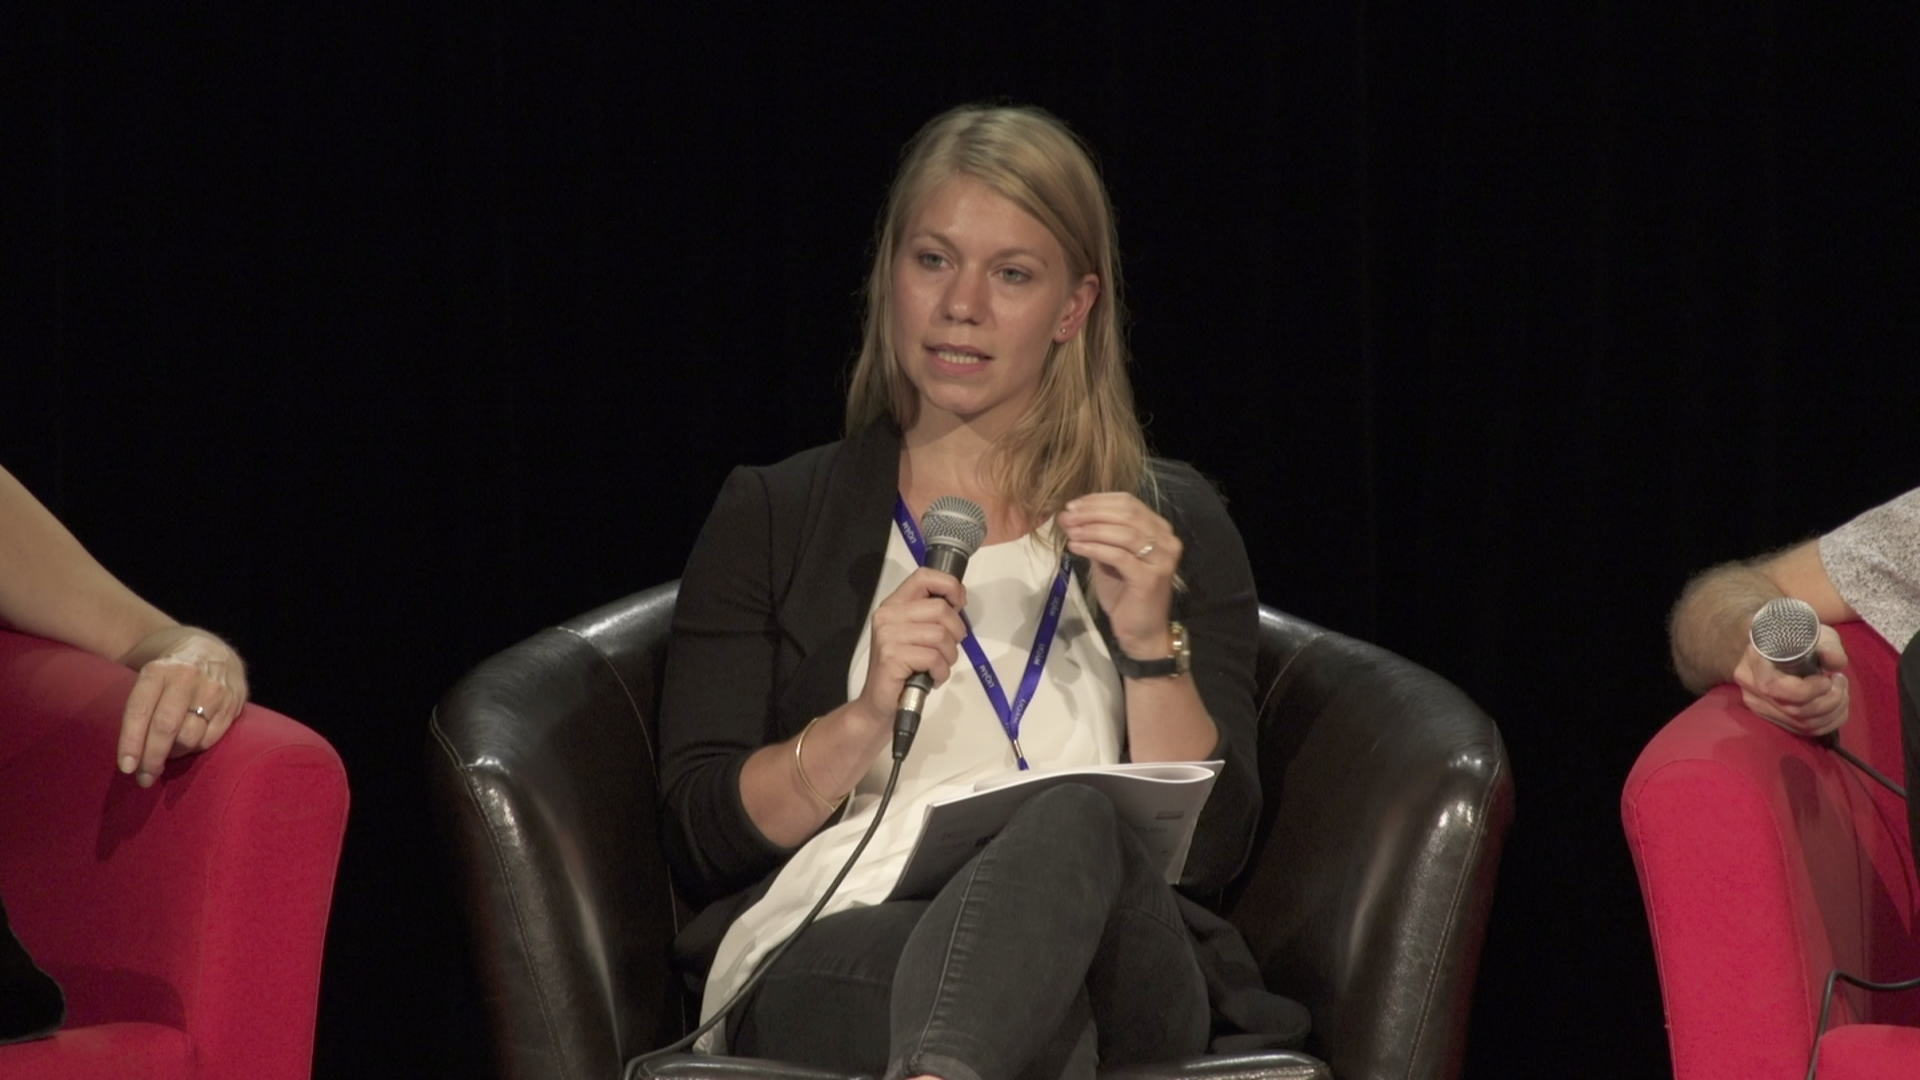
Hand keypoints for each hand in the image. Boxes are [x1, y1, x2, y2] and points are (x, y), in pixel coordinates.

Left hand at [117, 626, 248, 786]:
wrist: (211, 652)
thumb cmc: (170, 676)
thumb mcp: (149, 680)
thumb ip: (141, 710)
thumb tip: (132, 758)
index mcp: (158, 670)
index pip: (140, 710)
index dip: (131, 741)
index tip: (126, 767)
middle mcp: (186, 677)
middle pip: (166, 727)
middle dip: (152, 758)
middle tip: (144, 777)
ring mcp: (213, 690)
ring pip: (189, 737)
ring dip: (174, 754)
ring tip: (166, 754)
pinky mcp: (232, 703)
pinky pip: (210, 739)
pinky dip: (195, 748)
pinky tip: (187, 745)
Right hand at [854, 567, 967, 727]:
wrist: (878, 704)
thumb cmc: (903, 670)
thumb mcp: (918, 635)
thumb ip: (933, 615)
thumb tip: (958, 599)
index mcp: (894, 605)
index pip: (924, 577)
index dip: (949, 585)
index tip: (959, 601)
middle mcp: (887, 616)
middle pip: (940, 608)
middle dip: (955, 632)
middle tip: (948, 649)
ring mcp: (887, 636)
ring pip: (940, 635)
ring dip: (949, 656)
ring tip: (938, 666)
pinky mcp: (892, 657)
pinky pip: (934, 657)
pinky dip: (941, 671)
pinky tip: (931, 677)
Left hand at [1058, 493, 1178, 657]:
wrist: (1142, 633)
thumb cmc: (1125, 596)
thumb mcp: (1109, 559)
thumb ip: (1096, 536)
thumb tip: (1069, 516)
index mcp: (1159, 530)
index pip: (1128, 502)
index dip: (1098, 500)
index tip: (1072, 506)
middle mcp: (1167, 540)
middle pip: (1126, 513)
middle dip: (1092, 512)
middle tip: (1066, 516)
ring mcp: (1161, 559)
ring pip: (1123, 533)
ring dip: (1090, 529)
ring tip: (1068, 532)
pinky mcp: (1150, 577)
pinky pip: (1118, 555)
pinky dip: (1094, 548)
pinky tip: (1075, 548)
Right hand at [1731, 623, 1849, 737]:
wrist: (1776, 646)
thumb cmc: (1793, 637)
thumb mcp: (1812, 634)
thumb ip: (1826, 646)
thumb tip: (1836, 662)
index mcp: (1752, 665)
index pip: (1774, 688)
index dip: (1807, 690)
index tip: (1828, 679)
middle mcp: (1751, 691)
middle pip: (1794, 710)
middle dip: (1828, 701)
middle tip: (1841, 682)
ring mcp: (1760, 708)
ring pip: (1803, 724)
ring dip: (1833, 712)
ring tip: (1840, 690)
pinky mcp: (1774, 719)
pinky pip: (1805, 730)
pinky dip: (1829, 722)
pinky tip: (1836, 705)